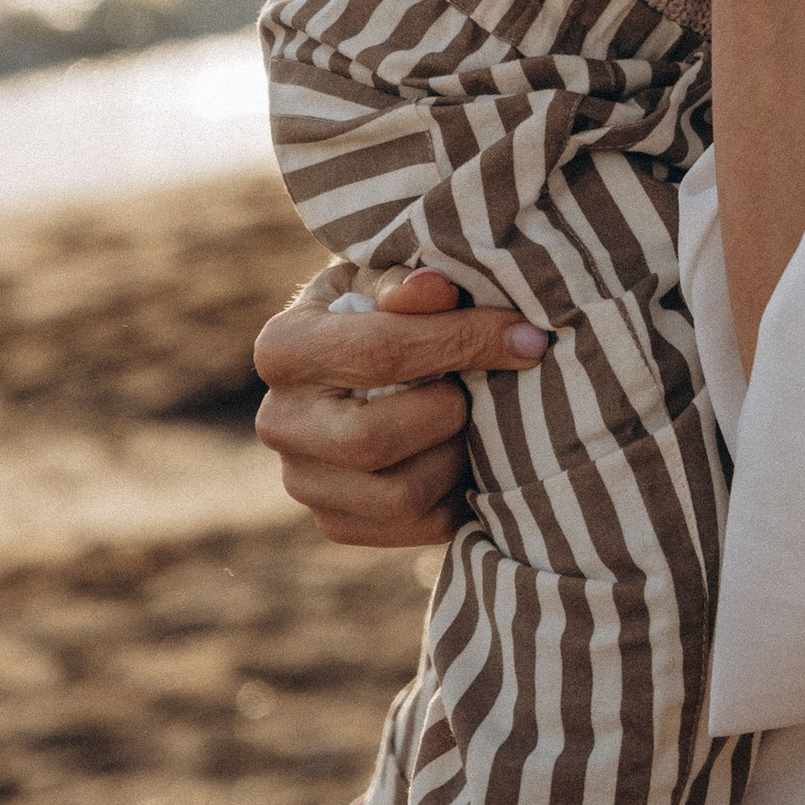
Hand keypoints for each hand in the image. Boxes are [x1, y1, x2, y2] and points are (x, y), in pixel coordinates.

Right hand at [253, 262, 544, 546]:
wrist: (370, 365)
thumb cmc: (390, 308)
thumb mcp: (393, 277)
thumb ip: (409, 282)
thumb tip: (433, 289)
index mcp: (284, 347)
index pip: (381, 352)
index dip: (465, 341)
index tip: (526, 337)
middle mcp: (278, 422)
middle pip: (373, 439)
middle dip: (449, 412)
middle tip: (483, 388)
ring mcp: (302, 481)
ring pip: (399, 495)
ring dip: (455, 455)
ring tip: (473, 419)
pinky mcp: (337, 523)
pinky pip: (416, 526)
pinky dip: (456, 493)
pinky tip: (462, 452)